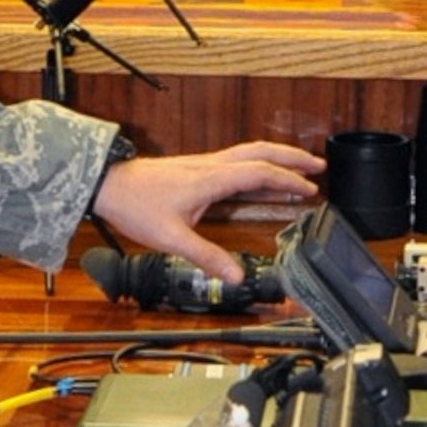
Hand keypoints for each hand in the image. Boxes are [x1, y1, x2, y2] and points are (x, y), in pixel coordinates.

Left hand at [91, 141, 322, 282]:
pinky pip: (236, 159)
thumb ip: (206, 256)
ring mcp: (204, 163)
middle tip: (318, 166)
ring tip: (298, 166)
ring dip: (276, 156)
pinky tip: (260, 175)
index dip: (287, 180)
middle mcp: (211, 165)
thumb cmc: (135, 205)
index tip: (310, 190)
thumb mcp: (172, 238)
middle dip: (292, 157)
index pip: (259, 173)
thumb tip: (235, 275)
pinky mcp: (197, 167)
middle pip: (260, 152)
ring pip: (249, 151)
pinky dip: (258, 163)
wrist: (108, 185)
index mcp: (210, 178)